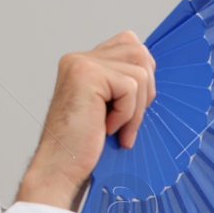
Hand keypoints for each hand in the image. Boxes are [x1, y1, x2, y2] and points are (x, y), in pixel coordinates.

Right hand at [16, 30, 156, 210]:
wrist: (61, 168)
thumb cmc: (84, 145)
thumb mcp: (109, 108)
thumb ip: (123, 84)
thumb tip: (152, 71)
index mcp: (84, 62)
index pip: (130, 44)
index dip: (142, 75)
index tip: (131, 108)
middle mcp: (79, 58)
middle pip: (140, 52)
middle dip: (145, 91)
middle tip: (128, 121)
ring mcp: (81, 63)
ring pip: (139, 72)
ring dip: (136, 108)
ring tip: (117, 129)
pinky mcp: (87, 75)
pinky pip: (130, 87)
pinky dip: (126, 114)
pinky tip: (107, 129)